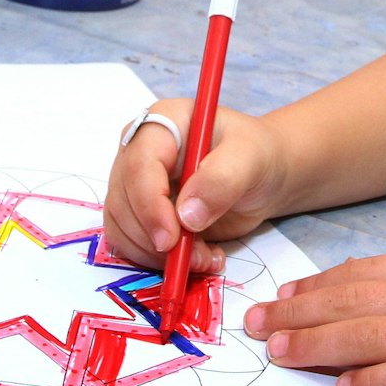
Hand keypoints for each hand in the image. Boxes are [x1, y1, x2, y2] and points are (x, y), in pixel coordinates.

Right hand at [104, 98, 288, 273]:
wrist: (262, 174)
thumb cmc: (256, 155)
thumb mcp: (250, 158)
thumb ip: (222, 179)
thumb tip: (187, 216)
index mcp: (162, 123)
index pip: (138, 164)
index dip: (149, 204)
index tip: (169, 239)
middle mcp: (139, 152)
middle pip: (122, 200)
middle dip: (154, 238)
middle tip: (195, 257)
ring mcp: (137, 184)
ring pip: (123, 228)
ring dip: (157, 255)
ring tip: (204, 258)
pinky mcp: (142, 214)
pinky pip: (133, 245)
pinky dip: (160, 262)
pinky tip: (198, 258)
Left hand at [243, 253, 385, 385]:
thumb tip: (350, 283)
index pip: (366, 271)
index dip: (317, 283)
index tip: (282, 293)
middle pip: (357, 299)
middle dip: (300, 310)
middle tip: (257, 322)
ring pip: (371, 334)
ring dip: (318, 343)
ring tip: (279, 351)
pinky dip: (372, 381)